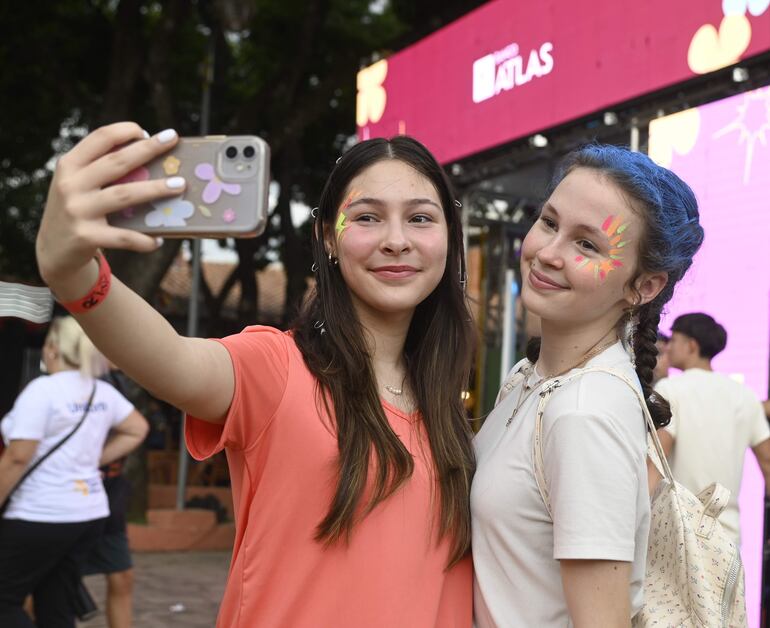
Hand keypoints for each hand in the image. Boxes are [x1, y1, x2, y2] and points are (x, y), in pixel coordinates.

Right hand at [36, 122, 184, 291]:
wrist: (52, 251)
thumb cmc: (77, 210)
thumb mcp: (77, 184)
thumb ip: (100, 169)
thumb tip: (148, 155)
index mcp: (70, 165)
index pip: (100, 138)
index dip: (125, 130)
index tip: (148, 133)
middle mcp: (71, 184)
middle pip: (117, 162)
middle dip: (148, 149)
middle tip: (172, 139)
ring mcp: (78, 210)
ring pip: (124, 195)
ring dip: (155, 189)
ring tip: (180, 185)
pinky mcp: (86, 237)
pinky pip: (123, 237)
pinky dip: (144, 240)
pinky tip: (159, 240)